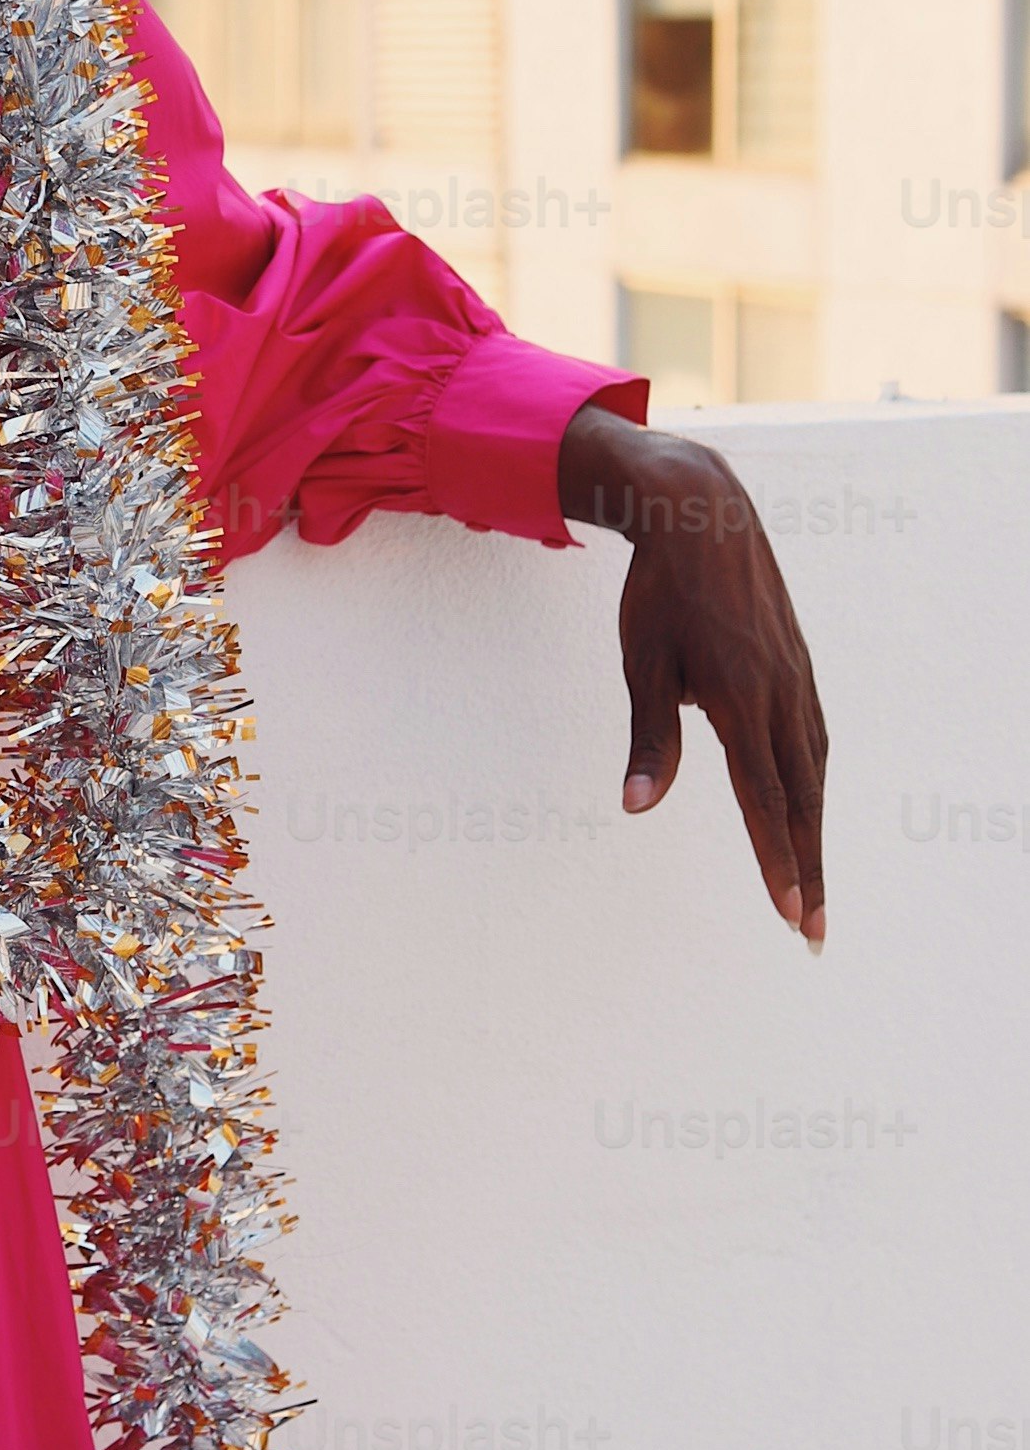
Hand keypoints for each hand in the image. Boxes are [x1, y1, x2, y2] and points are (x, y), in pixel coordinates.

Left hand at [557, 401, 828, 948]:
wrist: (703, 516)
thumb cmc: (659, 593)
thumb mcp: (641, 662)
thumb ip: (647, 738)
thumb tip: (635, 806)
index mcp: (741, 698)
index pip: (765, 798)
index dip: (777, 859)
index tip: (791, 912)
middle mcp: (781, 694)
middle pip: (801, 801)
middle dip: (808, 870)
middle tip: (814, 933)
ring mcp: (797, 680)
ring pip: (813, 774)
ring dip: (814, 835)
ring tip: (814, 888)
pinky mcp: (798, 668)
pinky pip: (813, 739)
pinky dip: (812, 784)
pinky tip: (807, 807)